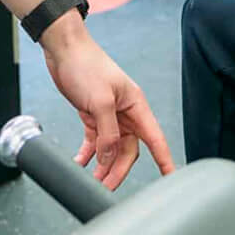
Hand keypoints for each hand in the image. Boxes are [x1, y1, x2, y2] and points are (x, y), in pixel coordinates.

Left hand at [41, 19, 176, 189]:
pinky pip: (95, 141)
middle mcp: (125, 112)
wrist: (63, 49)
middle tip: (106, 185)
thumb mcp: (100, 100)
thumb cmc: (86, 64)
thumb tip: (109, 158)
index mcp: (135, 105)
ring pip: (112, 148)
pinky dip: (88, 153)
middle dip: (119, 169)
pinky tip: (81, 162)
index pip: (155, 139)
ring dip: (103, 164)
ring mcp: (108, 114)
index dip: (164, 159)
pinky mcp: (92, 114)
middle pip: (129, 149)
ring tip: (93, 180)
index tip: (171, 177)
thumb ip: (107, 133)